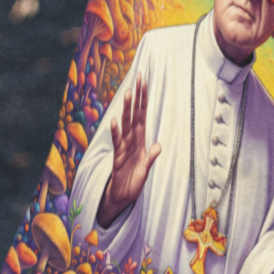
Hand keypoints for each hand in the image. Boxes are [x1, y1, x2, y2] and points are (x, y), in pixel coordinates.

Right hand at [98, 74, 160, 224]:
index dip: (144, 99)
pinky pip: (117, 142)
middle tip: (138, 78)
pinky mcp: (117, 157)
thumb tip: (158, 145)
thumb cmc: (134, 180)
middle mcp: (131, 139)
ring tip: (128, 94)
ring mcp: (124, 146)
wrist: (123, 195)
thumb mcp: (147, 168)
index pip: (142, 115)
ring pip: (126, 124)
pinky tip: (115, 120)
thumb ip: (152, 156)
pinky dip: (116, 131)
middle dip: (137, 97)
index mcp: (139, 139)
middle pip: (134, 114)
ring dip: (127, 109)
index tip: (144, 82)